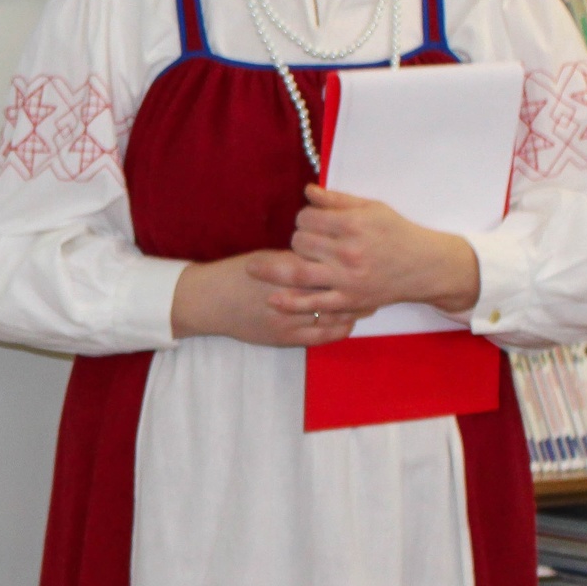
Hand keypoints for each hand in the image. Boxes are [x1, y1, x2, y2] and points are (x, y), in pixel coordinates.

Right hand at [172, 251, 369, 345]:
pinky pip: (321, 336)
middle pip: (335, 290)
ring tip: (370, 302)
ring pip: (332, 315)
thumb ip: (296, 256)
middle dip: (357, 287)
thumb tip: (324, 248)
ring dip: (353, 309)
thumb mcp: (267, 257)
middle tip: (376, 281)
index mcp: (286, 270)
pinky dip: (339, 329)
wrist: (210, 302)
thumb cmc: (238, 273)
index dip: (347, 263)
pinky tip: (350, 322)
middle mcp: (291, 295)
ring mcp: (289, 319)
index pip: (326, 265)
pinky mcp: (285, 338)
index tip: (364, 258)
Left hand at [273, 185, 481, 316]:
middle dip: (297, 239)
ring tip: (264, 267)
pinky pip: (313, 303)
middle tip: (305, 242)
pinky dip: (290, 302)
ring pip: (298, 270)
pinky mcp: (349, 301)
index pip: (307, 218)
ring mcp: (347, 279)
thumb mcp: (371, 208)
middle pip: (300, 242)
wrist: (425, 266)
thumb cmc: (397, 233)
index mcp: (353, 225)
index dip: (304, 218)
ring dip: (278, 268)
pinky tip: (273, 298)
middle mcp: (348, 252)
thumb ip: (337, 200)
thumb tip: (308, 191)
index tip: (311, 222)